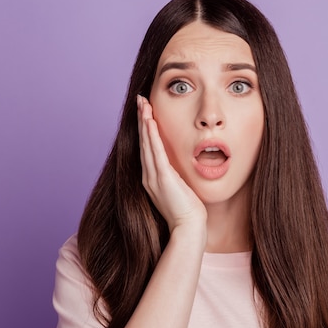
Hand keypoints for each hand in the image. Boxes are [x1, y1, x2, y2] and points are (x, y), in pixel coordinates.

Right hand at [137, 95, 206, 234]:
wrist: (188, 228)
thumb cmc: (188, 212)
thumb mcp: (180, 189)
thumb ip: (176, 178)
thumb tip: (180, 169)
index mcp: (152, 178)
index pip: (147, 148)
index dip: (144, 129)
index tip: (145, 112)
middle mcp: (149, 175)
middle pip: (143, 141)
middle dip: (141, 119)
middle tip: (140, 100)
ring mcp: (153, 176)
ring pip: (147, 143)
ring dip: (144, 122)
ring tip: (142, 103)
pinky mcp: (162, 177)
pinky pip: (155, 151)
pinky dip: (151, 135)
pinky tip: (149, 121)